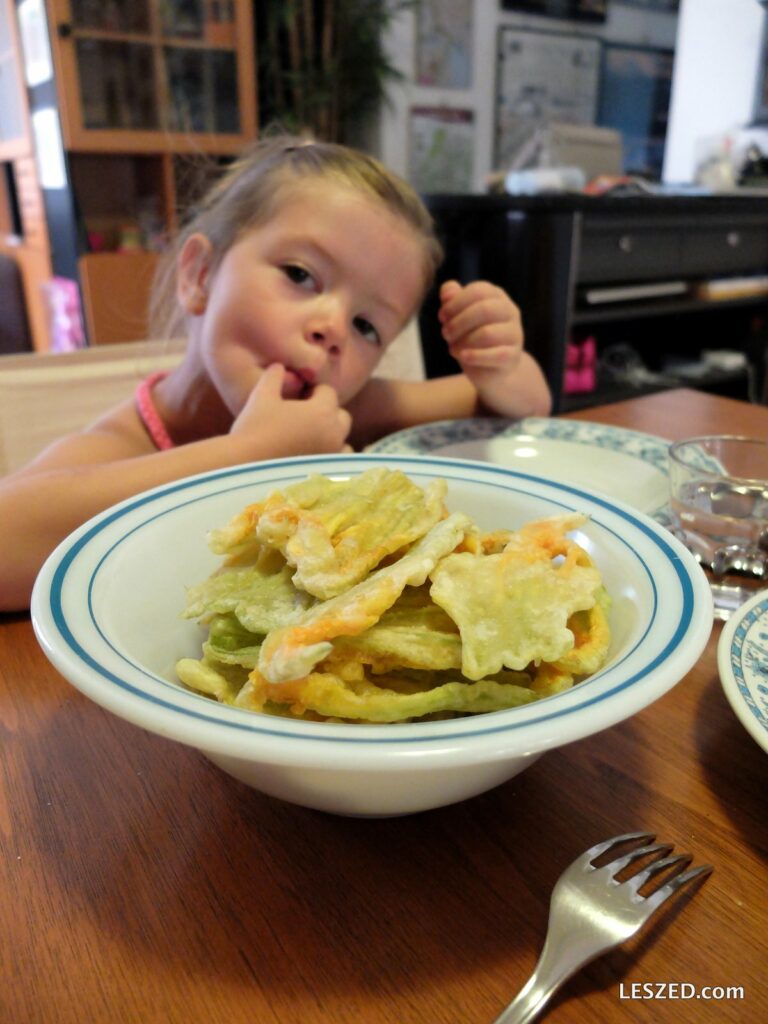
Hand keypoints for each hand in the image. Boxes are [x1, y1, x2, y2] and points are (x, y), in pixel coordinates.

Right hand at [231, 364, 351, 454]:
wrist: (244, 464)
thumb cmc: (253, 427)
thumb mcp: (262, 395)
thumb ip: (274, 376)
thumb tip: (279, 365)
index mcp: (321, 411)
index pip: (328, 392)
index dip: (313, 391)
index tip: (298, 397)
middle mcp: (333, 434)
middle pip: (341, 416)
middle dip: (327, 413)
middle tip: (305, 417)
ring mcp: (331, 456)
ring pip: (343, 441)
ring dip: (332, 436)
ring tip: (310, 439)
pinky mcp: (325, 474)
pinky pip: (338, 463)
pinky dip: (331, 457)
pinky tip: (312, 457)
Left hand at [438, 279, 523, 376]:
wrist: (489, 367)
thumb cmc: (471, 336)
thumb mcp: (458, 316)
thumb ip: (452, 299)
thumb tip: (447, 290)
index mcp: (497, 297)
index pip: (478, 291)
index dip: (456, 303)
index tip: (442, 317)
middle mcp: (510, 312)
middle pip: (485, 310)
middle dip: (458, 322)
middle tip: (445, 333)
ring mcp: (514, 334)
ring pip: (488, 333)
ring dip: (463, 341)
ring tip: (452, 349)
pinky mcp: (513, 356)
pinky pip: (496, 355)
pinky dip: (475, 356)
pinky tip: (463, 356)